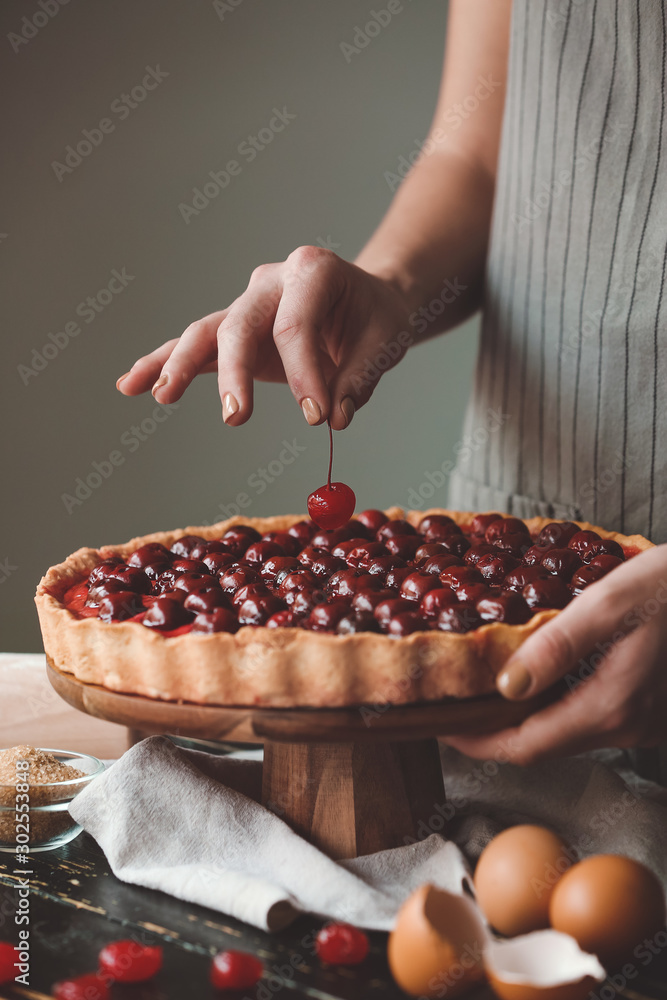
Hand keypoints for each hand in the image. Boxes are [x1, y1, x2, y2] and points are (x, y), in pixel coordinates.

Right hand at [115, 246, 412, 428]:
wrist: (367, 300)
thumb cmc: (377, 316)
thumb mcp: (387, 340)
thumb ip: (361, 377)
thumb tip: (335, 416)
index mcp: (312, 270)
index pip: (297, 325)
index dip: (304, 374)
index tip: (318, 417)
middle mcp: (271, 281)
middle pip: (239, 324)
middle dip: (234, 373)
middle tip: (235, 416)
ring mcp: (247, 304)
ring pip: (205, 332)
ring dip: (178, 365)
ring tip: (159, 395)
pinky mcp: (234, 331)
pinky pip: (194, 348)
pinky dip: (162, 364)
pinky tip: (131, 385)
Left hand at [443, 545, 666, 763]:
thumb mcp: (609, 603)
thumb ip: (556, 646)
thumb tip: (506, 685)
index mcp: (611, 705)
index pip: (526, 746)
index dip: (479, 744)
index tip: (442, 730)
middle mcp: (629, 726)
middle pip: (545, 746)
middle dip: (495, 734)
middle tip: (457, 711)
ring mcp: (645, 724)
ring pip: (569, 735)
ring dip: (526, 722)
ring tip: (487, 695)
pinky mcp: (653, 712)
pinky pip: (594, 720)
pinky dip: (557, 710)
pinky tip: (541, 684)